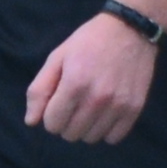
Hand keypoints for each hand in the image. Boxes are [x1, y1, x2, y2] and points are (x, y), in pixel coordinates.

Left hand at [27, 3, 157, 145]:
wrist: (130, 29)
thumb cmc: (89, 41)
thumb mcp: (57, 57)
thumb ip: (40, 89)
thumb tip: (31, 121)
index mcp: (74, 84)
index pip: (52, 124)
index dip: (51, 114)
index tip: (59, 101)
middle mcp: (96, 99)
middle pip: (71, 134)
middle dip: (67, 121)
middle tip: (75, 102)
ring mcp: (118, 105)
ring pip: (91, 138)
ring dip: (87, 126)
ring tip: (91, 105)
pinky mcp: (134, 109)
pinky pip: (113, 138)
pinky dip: (107, 129)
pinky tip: (106, 112)